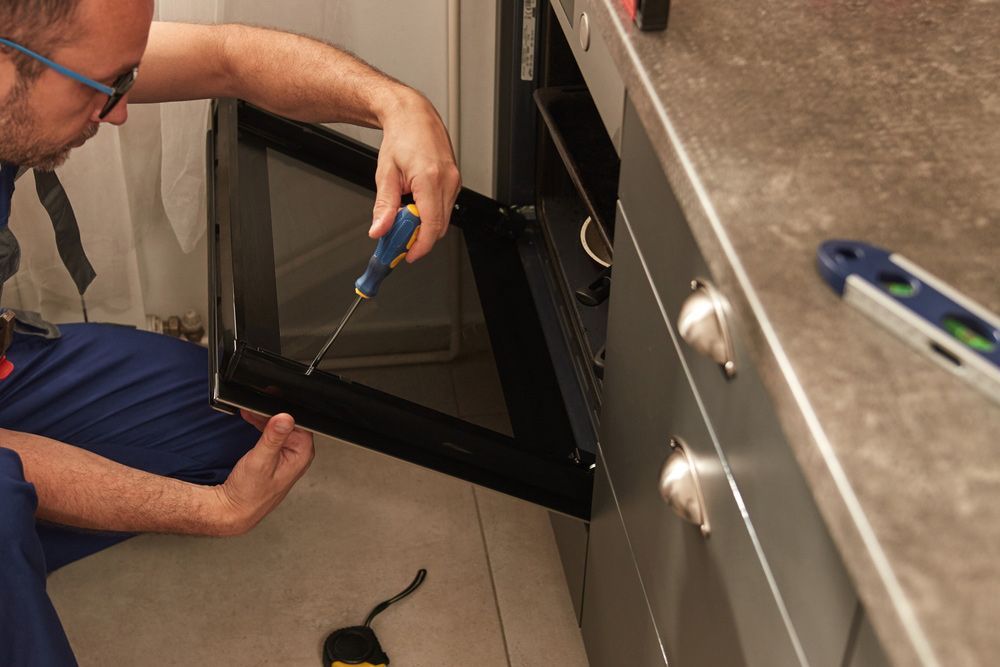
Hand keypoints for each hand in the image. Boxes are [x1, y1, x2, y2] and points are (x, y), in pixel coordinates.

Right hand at [212, 411, 314, 534]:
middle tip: (255, 406)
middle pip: (289, 422)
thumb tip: (285, 418)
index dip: (284, 407)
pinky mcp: (277, 455)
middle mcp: (298, 453)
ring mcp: (288, 454)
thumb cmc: (249, 493)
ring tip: (250, 412)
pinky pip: (273, 435)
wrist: (234, 509)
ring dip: (265, 418)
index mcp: (302, 453)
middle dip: (271, 411)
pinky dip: (262, 426)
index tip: (270, 398)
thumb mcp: (261, 460)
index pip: (299, 420)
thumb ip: (273, 438)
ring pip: (280, 426)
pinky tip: (252, 421)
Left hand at [370, 90, 461, 262]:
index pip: (431, 226)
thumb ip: (383, 206)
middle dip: (418, 239)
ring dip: (424, 226)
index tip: (406, 255)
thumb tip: (379, 230)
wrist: (413, 115)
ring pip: (443, 219)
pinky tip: (414, 208)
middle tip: (397, 241)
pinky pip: (445, 207)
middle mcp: (448, 181)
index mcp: (431, 179)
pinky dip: (430, 215)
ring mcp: (455, 181)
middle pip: (439, 227)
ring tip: (403, 220)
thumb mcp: (385, 174)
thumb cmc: (401, 137)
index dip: (419, 246)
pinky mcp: (455, 181)